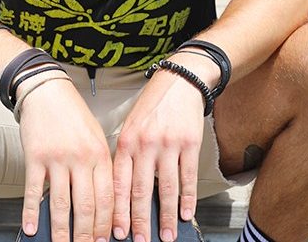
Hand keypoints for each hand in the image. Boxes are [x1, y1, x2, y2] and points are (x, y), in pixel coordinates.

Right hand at [18, 77, 113, 241]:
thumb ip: (100, 167)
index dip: (106, 223)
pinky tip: (30, 227)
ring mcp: (58, 158)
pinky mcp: (35, 157)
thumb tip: (101, 201)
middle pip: (87, 205)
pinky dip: (31, 212)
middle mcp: (82, 158)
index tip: (105, 239)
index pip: (108, 197)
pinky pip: (34, 191)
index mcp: (101, 154)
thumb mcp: (96, 137)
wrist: (47, 90)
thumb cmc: (72, 115)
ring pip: (62, 204)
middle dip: (87, 234)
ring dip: (61, 231)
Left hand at [112, 54, 218, 241]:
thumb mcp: (130, 125)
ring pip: (166, 187)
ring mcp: (168, 144)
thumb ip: (125, 155)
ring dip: (165, 215)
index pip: (118, 183)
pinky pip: (187, 176)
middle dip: (140, 220)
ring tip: (167, 234)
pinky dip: (187, 197)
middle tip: (141, 241)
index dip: (118, 211)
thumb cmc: (153, 105)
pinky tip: (185, 212)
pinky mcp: (190, 143)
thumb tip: (121, 190)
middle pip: (140, 190)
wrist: (179, 80)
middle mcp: (145, 144)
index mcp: (126, 141)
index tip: (117, 231)